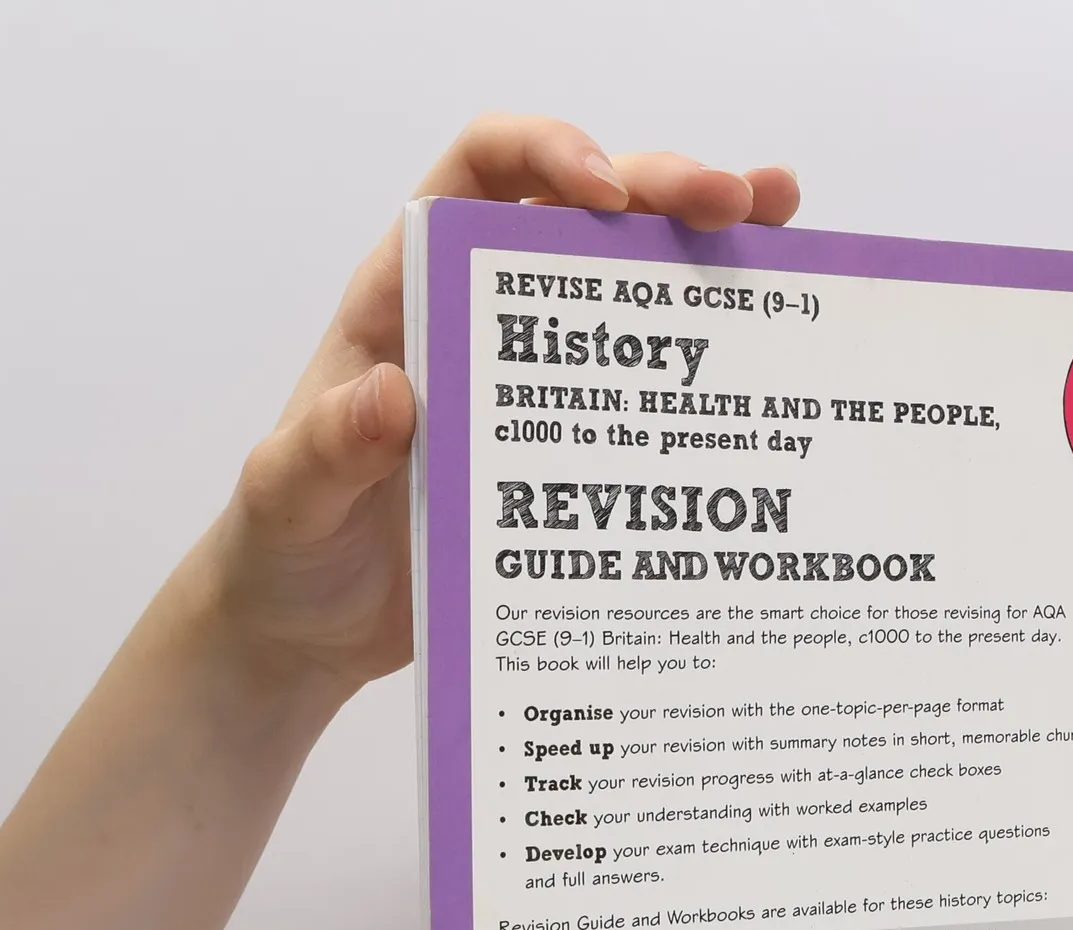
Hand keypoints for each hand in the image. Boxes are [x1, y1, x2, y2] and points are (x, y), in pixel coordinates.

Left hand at [200, 117, 799, 698]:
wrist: (310, 630)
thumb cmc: (287, 551)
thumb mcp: (287, 499)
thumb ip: (327, 448)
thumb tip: (392, 395)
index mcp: (406, 301)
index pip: (478, 178)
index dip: (546, 156)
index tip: (607, 192)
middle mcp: (480, 326)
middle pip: (580, 220)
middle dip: (663, 191)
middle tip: (741, 200)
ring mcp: (533, 390)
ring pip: (628, 295)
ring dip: (707, 254)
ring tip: (785, 231)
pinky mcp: (569, 455)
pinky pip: (643, 399)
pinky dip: (704, 369)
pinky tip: (766, 356)